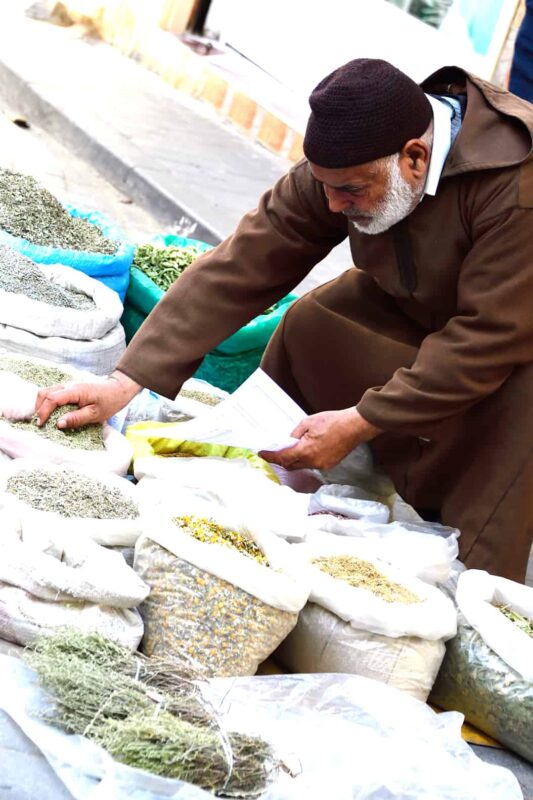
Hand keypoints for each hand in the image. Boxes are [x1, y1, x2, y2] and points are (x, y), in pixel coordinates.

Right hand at [35, 370, 141, 428]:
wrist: (117, 390)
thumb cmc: (109, 402)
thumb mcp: (95, 414)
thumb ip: (76, 418)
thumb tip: (58, 424)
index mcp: (75, 391)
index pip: (52, 399)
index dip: (43, 412)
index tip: (41, 425)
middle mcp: (68, 385)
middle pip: (45, 393)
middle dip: (39, 408)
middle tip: (40, 424)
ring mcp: (68, 385)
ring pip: (47, 391)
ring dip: (41, 404)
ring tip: (43, 419)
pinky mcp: (69, 388)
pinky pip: (53, 392)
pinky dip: (47, 402)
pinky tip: (51, 413)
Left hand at [259, 407, 380, 470]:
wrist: (354, 426)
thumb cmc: (333, 422)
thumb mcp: (308, 422)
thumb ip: (294, 434)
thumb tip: (288, 441)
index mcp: (305, 451)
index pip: (282, 458)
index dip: (270, 457)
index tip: (263, 454)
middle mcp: (313, 462)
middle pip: (290, 465)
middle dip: (281, 459)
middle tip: (275, 451)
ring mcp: (322, 465)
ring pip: (302, 466)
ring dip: (295, 459)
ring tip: (293, 447)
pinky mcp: (329, 465)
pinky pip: (312, 465)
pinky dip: (306, 459)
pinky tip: (308, 449)